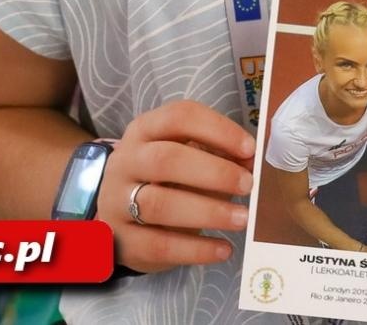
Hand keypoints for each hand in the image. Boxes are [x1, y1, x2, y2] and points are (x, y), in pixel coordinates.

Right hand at [97, 101, 256, 274]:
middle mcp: (126, 162)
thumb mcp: (183, 157)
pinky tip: (224, 248)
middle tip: (248, 185)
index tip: (250, 149)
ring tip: (242, 219)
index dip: (218, 130)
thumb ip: (215, 156)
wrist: (116, 216)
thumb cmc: (161, 179)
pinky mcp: (121, 241)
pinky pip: (159, 245)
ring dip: (208, 211)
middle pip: (166, 159)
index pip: (179, 117)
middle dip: (214, 172)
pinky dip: (196, 249)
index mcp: (145, 131)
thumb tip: (250, 165)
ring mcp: (116, 202)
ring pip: (160, 204)